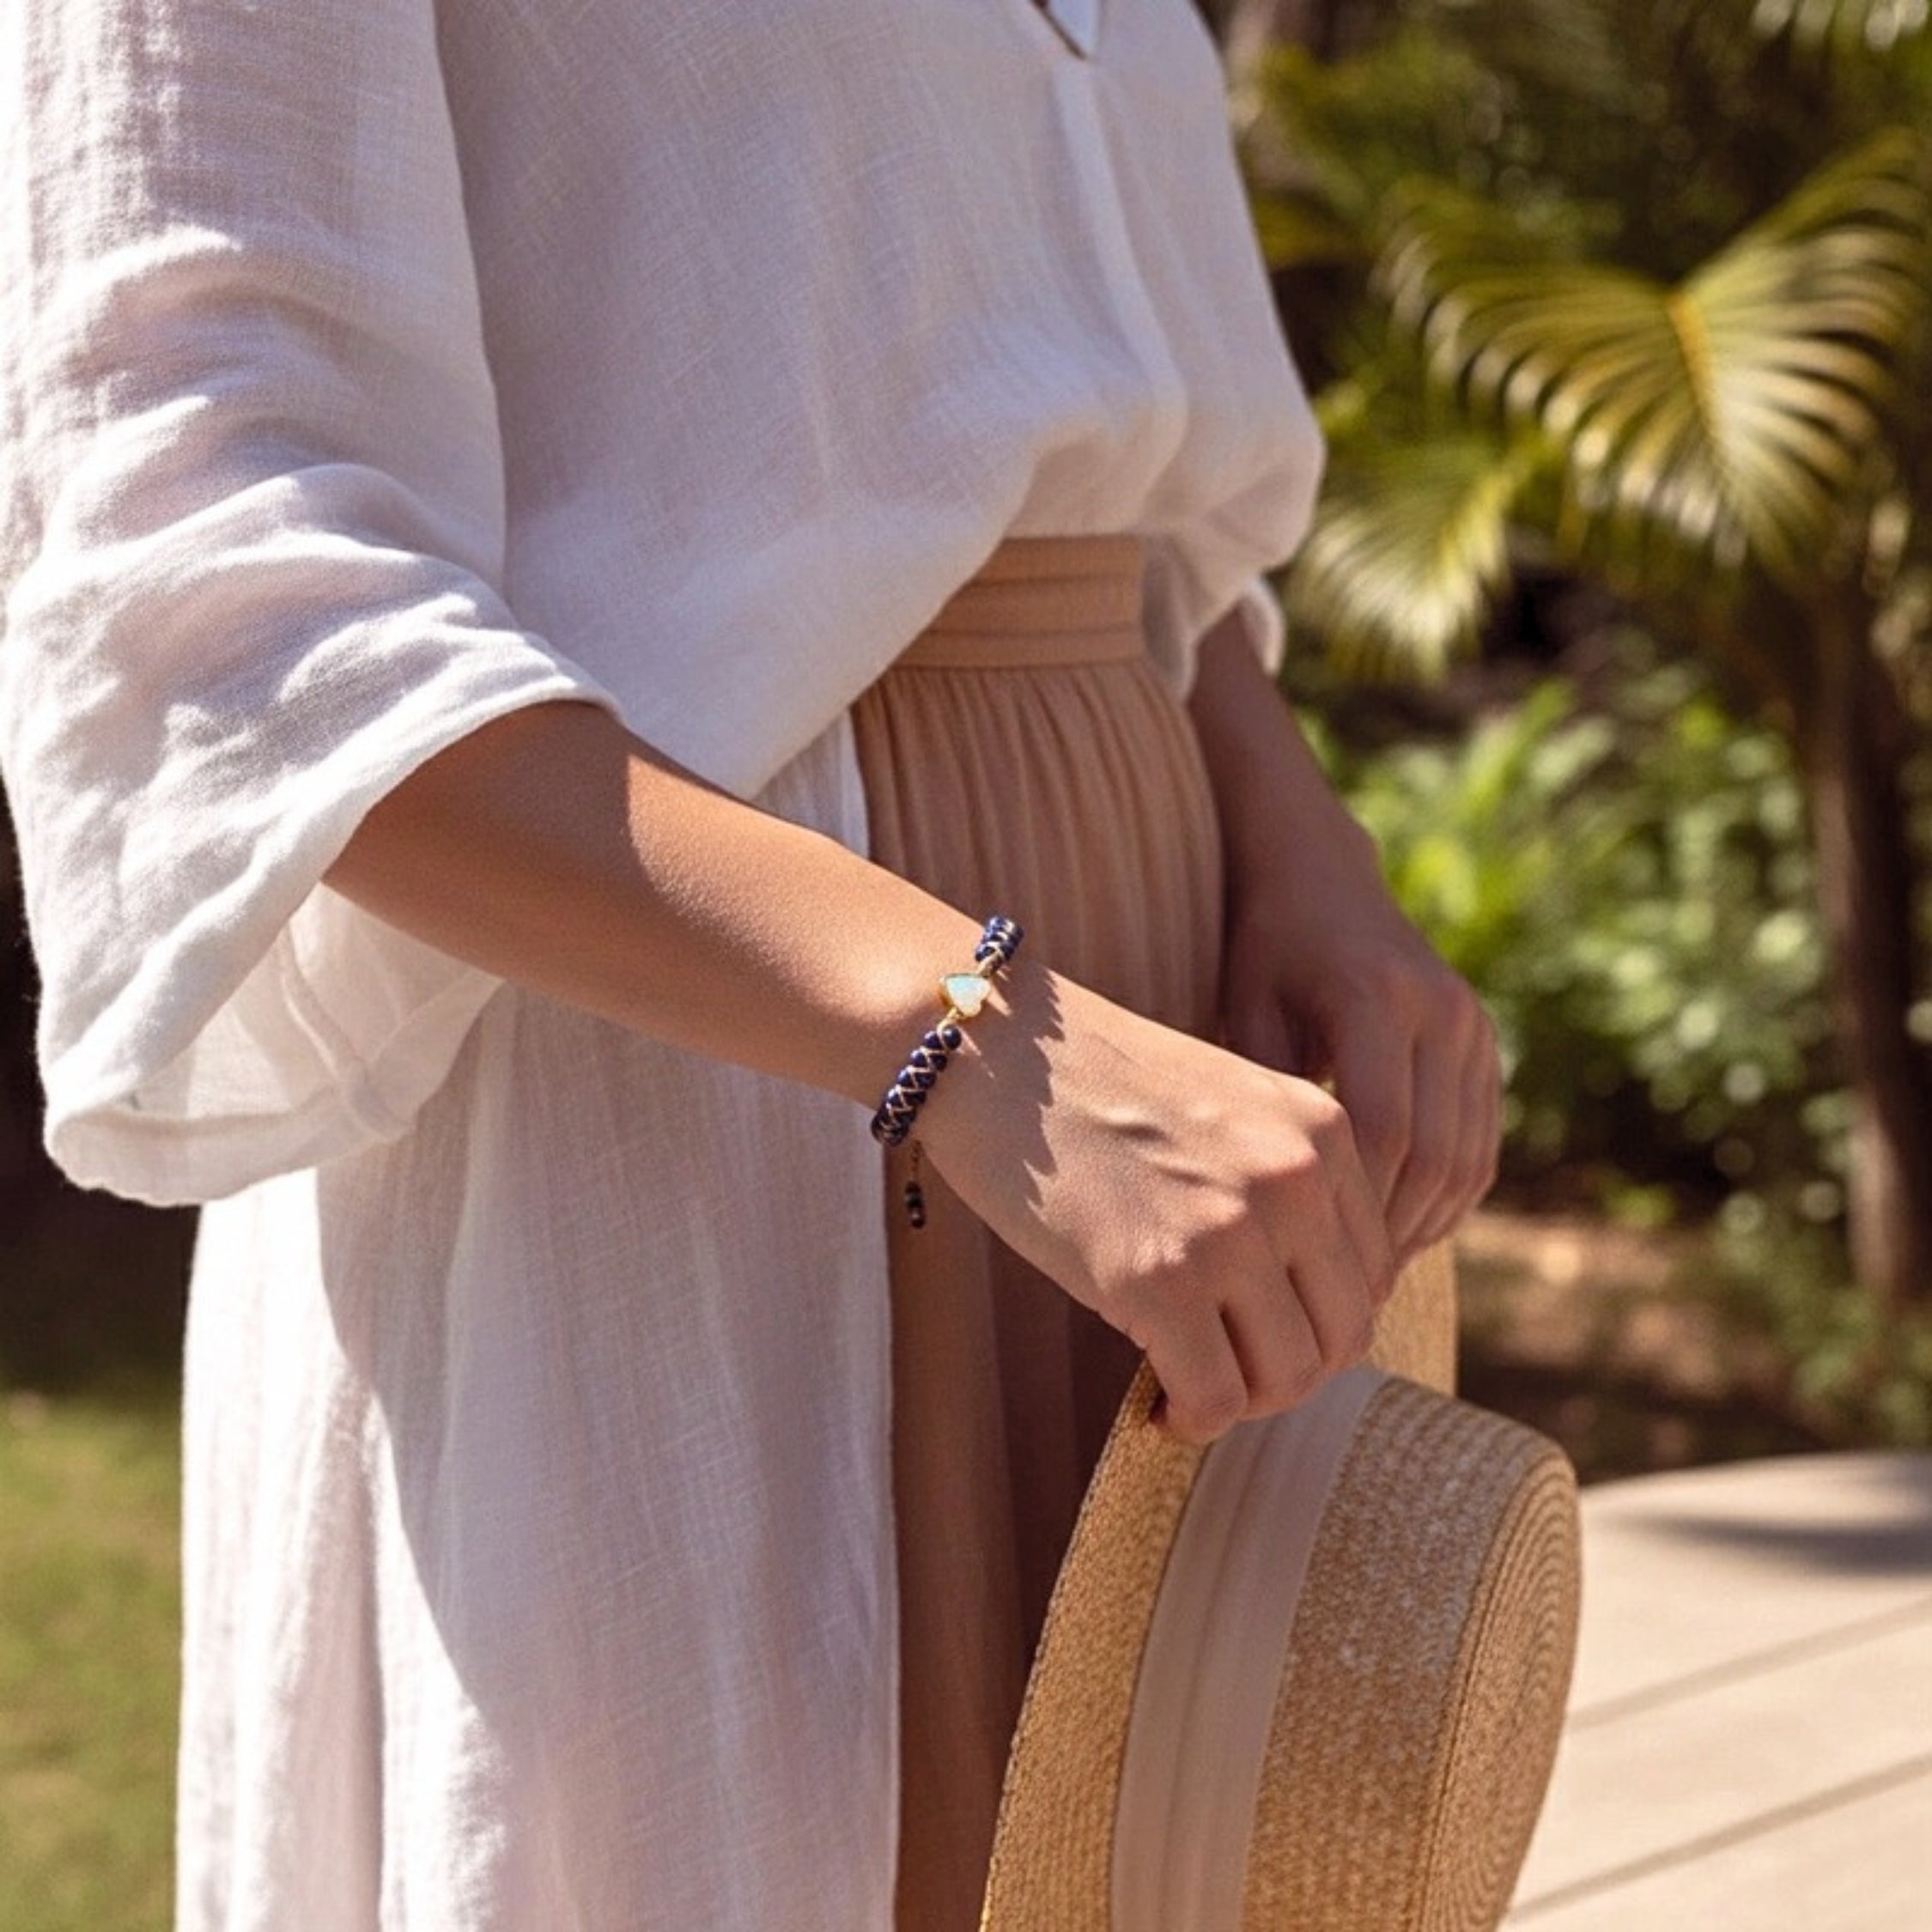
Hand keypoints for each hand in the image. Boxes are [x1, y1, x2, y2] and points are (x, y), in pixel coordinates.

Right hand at [917, 964, 1397, 1445]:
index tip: (1260, 1330)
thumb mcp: (1226, 1107)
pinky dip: (1192, 1418)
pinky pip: (1215, 1397)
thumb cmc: (1092, 1083)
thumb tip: (1305, 1308)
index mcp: (1323, 1131)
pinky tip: (1158, 1404)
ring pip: (1289, 1378)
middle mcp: (1295, 1179)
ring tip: (1193, 1388)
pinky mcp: (1158, 1278)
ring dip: (1243, 1401)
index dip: (1319, 1322)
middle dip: (1289, 1374)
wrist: (992, 1049)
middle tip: (1228, 1374)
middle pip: (1344, 1335)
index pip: (1375, 1274)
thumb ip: (1281, 1184)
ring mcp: (1231, 1229)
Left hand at [1220, 875, 1501, 1269]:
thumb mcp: (1244, 1008)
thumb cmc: (1263, 951)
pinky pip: (1480, 1141)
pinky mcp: (1485, 1042)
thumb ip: (1263, 1096)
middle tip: (1346, 1287)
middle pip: (1435, 1152)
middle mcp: (1442, 1009)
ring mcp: (1473, 1025)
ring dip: (1424, 1222)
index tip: (1315, 1260)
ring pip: (1467, 1156)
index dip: (1356, 1207)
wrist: (1322, 880)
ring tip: (1371, 1272)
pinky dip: (1447, 1196)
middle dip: (1392, 1230)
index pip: (1383, 1130)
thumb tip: (1266, 1209)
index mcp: (1377, 996)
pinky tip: (1402, 1230)